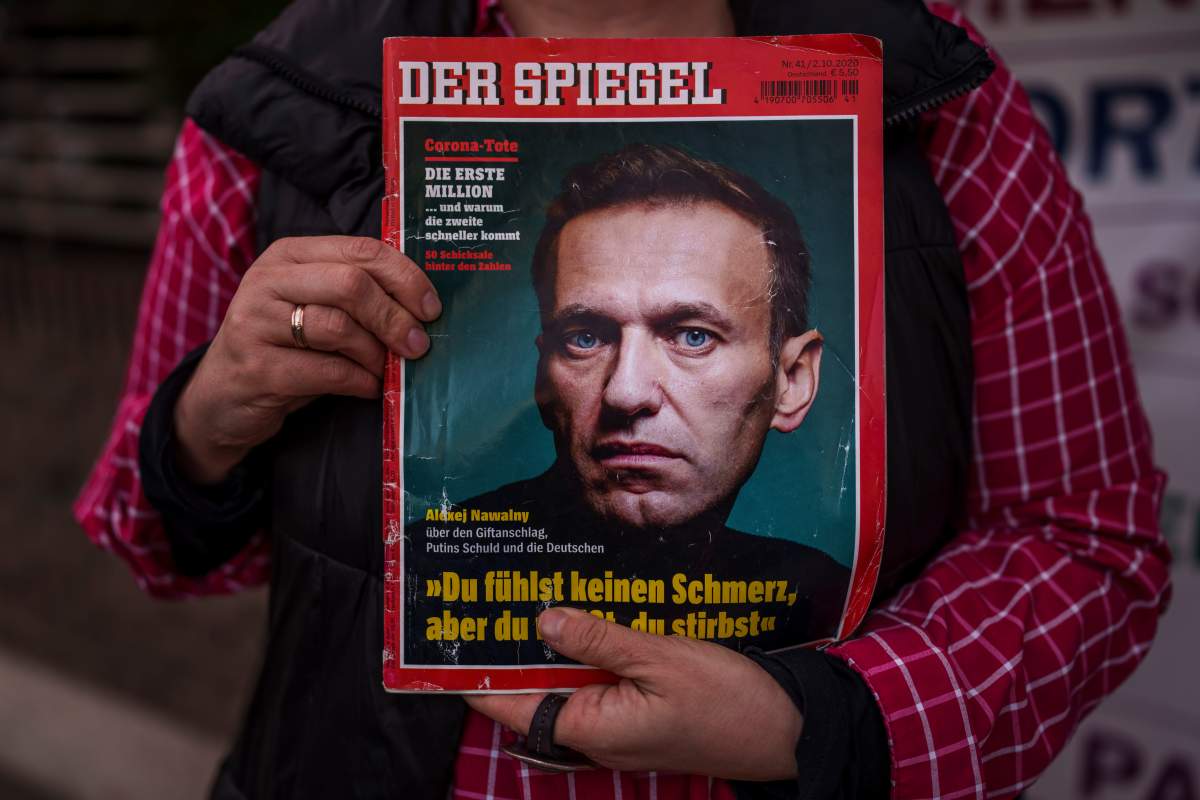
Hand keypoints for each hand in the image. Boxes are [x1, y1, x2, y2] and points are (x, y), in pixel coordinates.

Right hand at [174, 236, 439, 483]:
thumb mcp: (315, 307)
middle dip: (394, 317)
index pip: (361, 251)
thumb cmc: (284, 347)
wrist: (222, 397)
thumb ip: (357, 296)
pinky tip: (368, 387)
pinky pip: (326, 371)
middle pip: (351, 285)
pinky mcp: (256, 368)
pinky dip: (359, 381)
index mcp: (290, 255)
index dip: (406, 278)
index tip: (431, 309)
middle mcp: (268, 280)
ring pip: (338, 327)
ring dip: (376, 354)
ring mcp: (255, 322)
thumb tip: (424, 308)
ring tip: (386, 369)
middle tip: (418, 345)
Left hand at [466, 607, 802, 780]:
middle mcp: (595, 735)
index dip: (477, 674)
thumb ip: (597, 640)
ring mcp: (618, 729)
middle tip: (493, 596)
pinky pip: (600, 685)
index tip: (452, 638)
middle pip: (536, 691)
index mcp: (590, 728)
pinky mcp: (639, 718)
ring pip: (569, 684)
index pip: (510, 705)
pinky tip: (590, 619)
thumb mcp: (659, 659)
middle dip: (515, 648)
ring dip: (555, 647)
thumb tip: (541, 621)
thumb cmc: (726, 700)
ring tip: (533, 596)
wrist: (785, 731)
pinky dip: (590, 654)